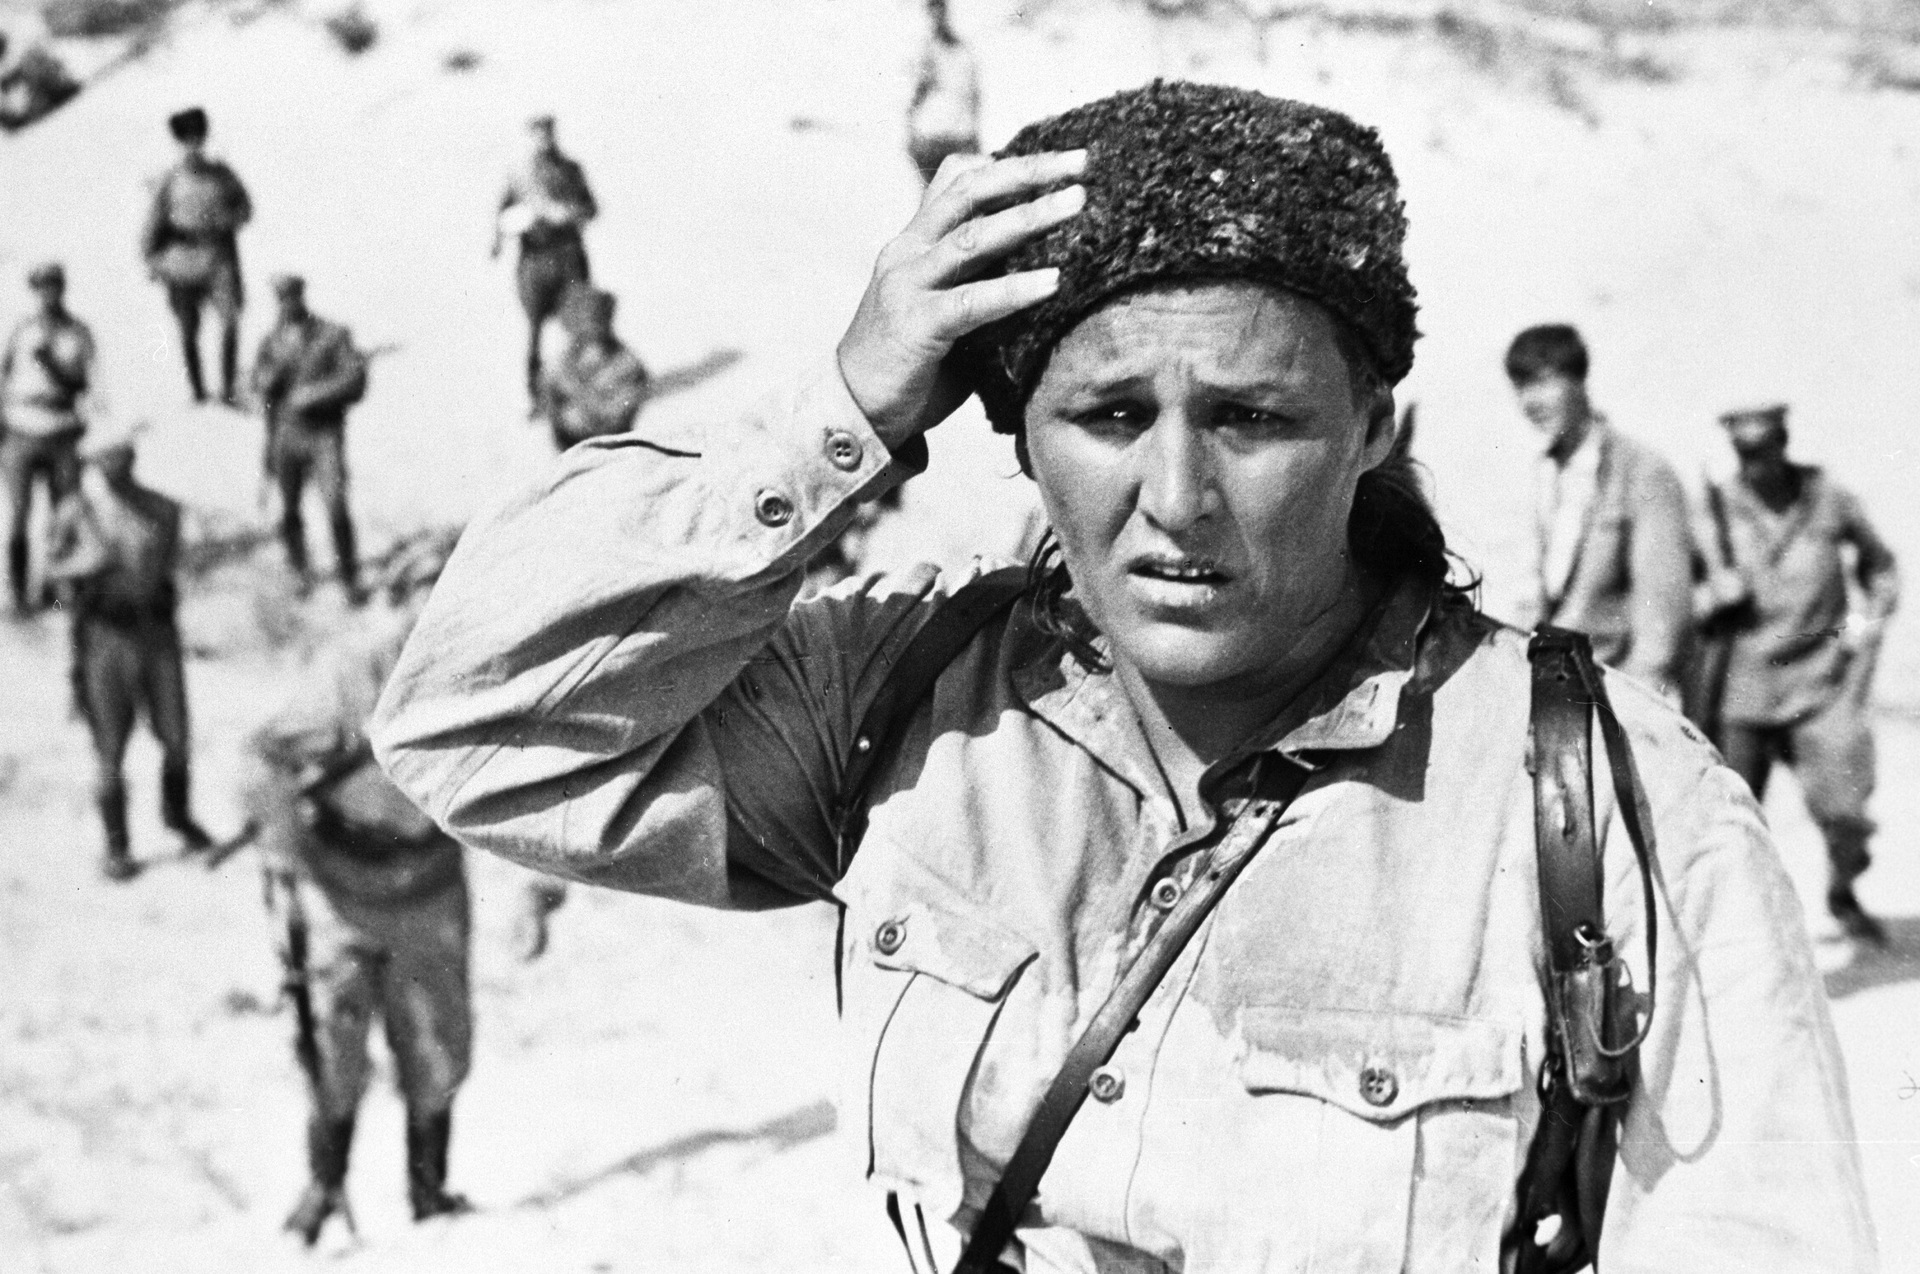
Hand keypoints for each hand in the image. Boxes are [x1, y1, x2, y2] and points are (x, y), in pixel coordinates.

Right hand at [837, 149, 1086, 450]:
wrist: (854, 409)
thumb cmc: (912, 363)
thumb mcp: (946, 306)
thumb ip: (980, 280)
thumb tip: (1050, 269)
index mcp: (916, 241)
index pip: (958, 180)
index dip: (1008, 163)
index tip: (1060, 159)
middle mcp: (909, 251)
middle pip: (969, 190)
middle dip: (1027, 171)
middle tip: (1080, 162)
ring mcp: (908, 284)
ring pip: (973, 236)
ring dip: (1029, 216)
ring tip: (1076, 203)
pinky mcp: (915, 325)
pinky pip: (971, 301)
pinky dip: (1014, 290)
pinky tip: (1053, 282)